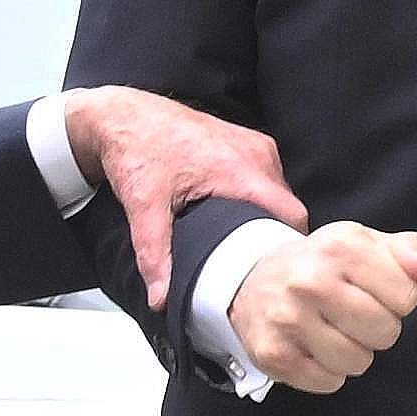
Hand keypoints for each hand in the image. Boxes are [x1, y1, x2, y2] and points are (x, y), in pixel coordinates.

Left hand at [60, 85, 306, 304]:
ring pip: (279, 194)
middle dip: (276, 237)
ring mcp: (255, 146)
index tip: (274, 272)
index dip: (288, 247)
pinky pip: (268, 180)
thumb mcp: (144, 207)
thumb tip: (161, 299)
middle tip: (255, 269)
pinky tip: (239, 221)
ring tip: (247, 248)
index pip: (291, 215)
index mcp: (242, 168)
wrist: (125, 116)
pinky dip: (259, 202)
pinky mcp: (247, 144)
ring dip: (268, 219)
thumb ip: (155, 254)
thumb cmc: (136, 150)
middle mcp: (257, 153)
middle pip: (288, 208)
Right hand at [228, 223, 416, 391]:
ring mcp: (289, 318)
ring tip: (335, 334)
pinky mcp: (273, 352)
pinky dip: (328, 373)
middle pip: (384, 332)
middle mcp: (312, 281)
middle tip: (356, 318)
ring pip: (357, 361)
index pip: (406, 296)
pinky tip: (315, 350)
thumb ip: (406, 252)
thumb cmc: (321, 266)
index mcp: (342, 248)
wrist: (252, 280)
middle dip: (378, 330)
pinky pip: (327, 381)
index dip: (399, 301)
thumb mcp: (364, 245)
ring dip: (354, 355)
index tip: (378, 295)